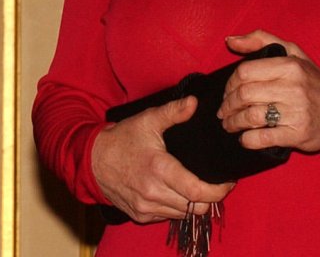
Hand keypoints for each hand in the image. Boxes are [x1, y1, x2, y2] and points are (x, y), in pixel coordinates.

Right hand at [91, 95, 233, 223]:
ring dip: (194, 204)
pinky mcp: (141, 215)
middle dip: (211, 198)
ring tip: (198, 187)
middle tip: (216, 183)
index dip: (219, 190)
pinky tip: (177, 193)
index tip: (228, 182)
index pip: (198, 192)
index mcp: (159, 169)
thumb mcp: (147, 120)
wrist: (92, 160)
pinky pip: (168, 217)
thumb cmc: (121, 139)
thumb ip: (173, 112)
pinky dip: (177, 208)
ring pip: (184, 215)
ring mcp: (146, 207)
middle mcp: (153, 193)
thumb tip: (194, 103)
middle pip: (196, 208)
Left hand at [217, 30, 319, 152]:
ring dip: (233, 123)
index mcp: (289, 66)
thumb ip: (260, 40)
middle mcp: (292, 88)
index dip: (229, 83)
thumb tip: (230, 40)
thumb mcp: (293, 53)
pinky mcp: (298, 135)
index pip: (245, 72)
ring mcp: (296, 112)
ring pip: (251, 117)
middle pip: (244, 95)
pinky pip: (263, 138)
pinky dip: (248, 139)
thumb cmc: (313, 81)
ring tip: (229, 124)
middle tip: (224, 111)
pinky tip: (244, 138)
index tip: (227, 91)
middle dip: (228, 105)